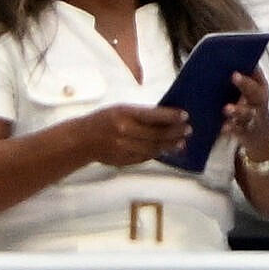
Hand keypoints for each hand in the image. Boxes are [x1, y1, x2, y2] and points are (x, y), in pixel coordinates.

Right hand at [71, 102, 189, 167]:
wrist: (81, 140)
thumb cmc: (102, 120)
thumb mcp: (120, 109)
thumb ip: (141, 114)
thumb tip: (166, 118)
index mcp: (124, 114)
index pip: (154, 116)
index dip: (172, 117)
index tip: (185, 116)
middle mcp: (124, 131)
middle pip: (157, 134)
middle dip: (175, 132)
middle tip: (187, 130)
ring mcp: (123, 148)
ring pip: (153, 148)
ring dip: (169, 145)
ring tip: (181, 142)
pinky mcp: (122, 160)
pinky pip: (144, 157)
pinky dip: (156, 153)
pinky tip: (165, 150)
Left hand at [224, 68, 268, 158]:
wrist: (263, 134)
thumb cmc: (250, 106)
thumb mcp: (249, 93)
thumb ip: (242, 80)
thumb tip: (222, 60)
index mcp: (260, 88)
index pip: (257, 75)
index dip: (250, 67)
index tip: (239, 60)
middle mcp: (259, 101)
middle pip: (254, 91)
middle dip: (245, 83)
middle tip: (233, 75)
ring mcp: (254, 117)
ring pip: (247, 112)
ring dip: (237, 109)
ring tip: (227, 108)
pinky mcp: (246, 131)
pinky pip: (239, 130)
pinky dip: (231, 128)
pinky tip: (223, 126)